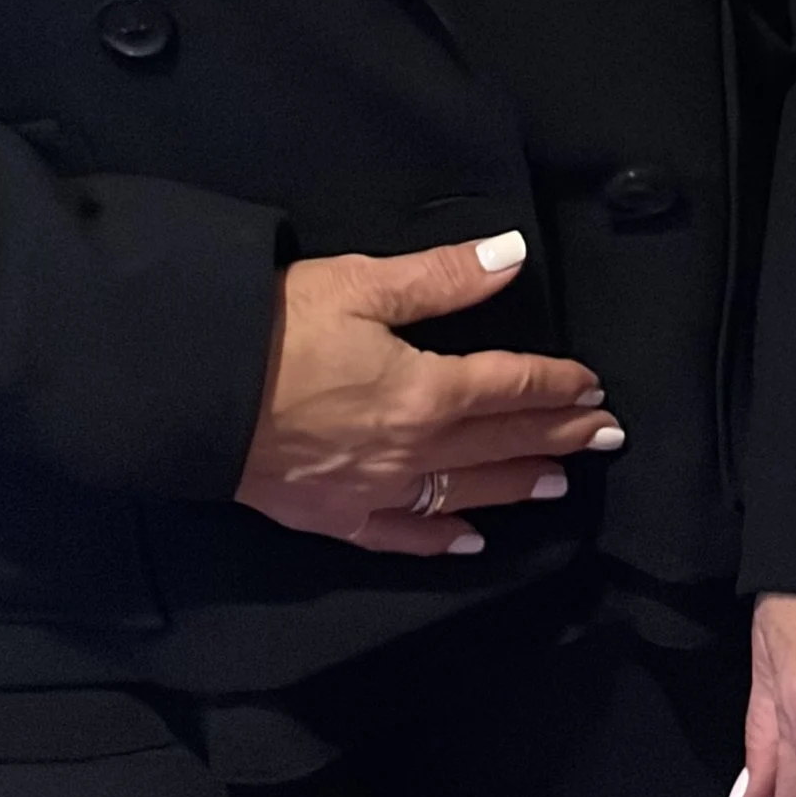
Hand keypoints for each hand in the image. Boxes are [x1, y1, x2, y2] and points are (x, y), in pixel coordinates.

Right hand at [234, 232, 616, 558]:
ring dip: (516, 483)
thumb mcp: (361, 284)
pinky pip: (399, 537)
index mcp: (424, 390)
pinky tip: (470, 541)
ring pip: (463, 491)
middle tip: (607, 436)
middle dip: (558, 435)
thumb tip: (513, 255)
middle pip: (498, 440)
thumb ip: (444, 278)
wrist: (188, 392)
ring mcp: (371, 491)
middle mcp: (410, 451)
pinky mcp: (331, 517)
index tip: (594, 385)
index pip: (509, 385)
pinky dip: (439, 540)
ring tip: (561, 480)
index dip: (556, 383)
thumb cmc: (275, 327)